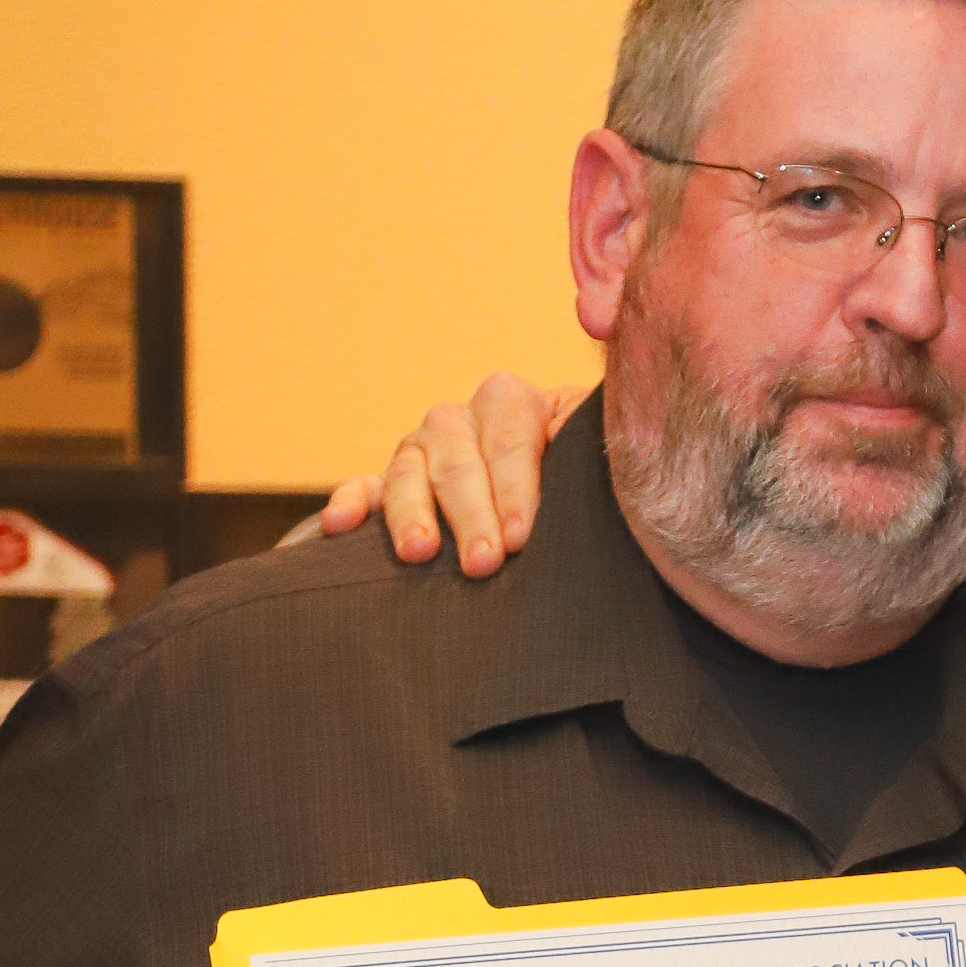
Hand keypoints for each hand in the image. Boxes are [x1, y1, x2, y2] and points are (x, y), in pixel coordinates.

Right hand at [313, 374, 580, 573]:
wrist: (562, 501)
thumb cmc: (585, 486)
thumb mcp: (595, 459)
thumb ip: (596, 449)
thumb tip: (625, 449)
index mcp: (515, 403)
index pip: (511, 440)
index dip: (516, 489)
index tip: (520, 538)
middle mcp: (462, 420)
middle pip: (459, 461)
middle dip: (471, 514)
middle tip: (483, 563)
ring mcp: (420, 449)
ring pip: (408, 471)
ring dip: (411, 513)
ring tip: (419, 553)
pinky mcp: (385, 482)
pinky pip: (362, 487)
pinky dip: (349, 503)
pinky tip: (340, 527)